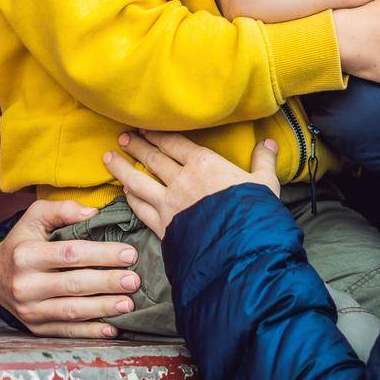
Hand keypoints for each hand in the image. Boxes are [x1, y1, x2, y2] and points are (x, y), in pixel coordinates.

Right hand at [0, 199, 140, 337]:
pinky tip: (112, 328)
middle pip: (73, 284)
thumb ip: (62, 209)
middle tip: (134, 280)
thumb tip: (93, 213)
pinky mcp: (35, 328)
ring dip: (103, 308)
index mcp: (25, 255)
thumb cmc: (24, 240)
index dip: (101, 254)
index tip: (128, 254)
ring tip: (128, 303)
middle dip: (107, 282)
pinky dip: (90, 332)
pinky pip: (66, 332)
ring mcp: (29, 310)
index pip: (69, 254)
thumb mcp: (35, 217)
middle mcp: (24, 285)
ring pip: (72, 311)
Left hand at [105, 132, 279, 238]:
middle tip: (123, 137)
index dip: (156, 133)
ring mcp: (169, 204)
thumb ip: (263, 161)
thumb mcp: (265, 184)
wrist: (242, 252)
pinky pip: (140, 209)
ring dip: (122, 168)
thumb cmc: (255, 215)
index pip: (174, 143)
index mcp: (204, 164)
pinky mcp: (163, 227)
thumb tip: (270, 143)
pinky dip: (130, 198)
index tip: (144, 127)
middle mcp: (181, 181)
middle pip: (152, 158)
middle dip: (136, 145)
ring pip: (138, 181)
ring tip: (109, 157)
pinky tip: (124, 193)